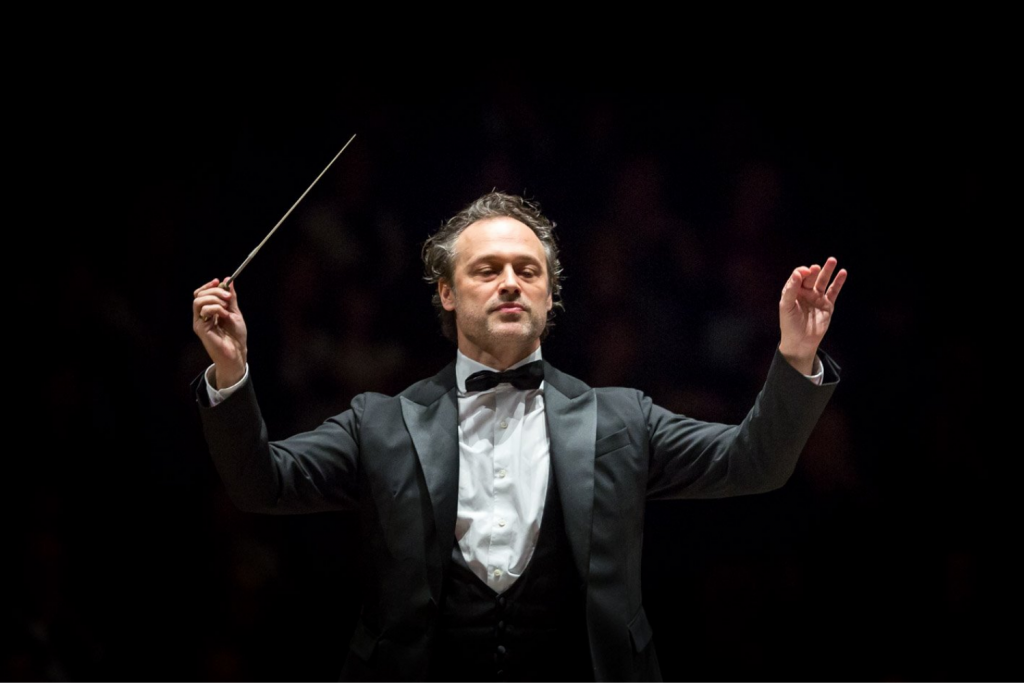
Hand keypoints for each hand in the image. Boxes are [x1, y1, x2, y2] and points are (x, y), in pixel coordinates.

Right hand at [192, 278, 247, 387]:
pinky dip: (216, 308)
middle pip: (198, 295)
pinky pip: (204, 310)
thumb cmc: (236, 335)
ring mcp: (199, 322)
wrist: (238, 352)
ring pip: (198, 301)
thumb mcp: (235, 312)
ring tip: (226, 307)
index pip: (201, 294)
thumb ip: (231, 298)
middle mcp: (201, 316)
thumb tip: (228, 281)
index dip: (208, 286)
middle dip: (214, 291)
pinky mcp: (200, 327)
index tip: (219, 281)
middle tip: (227, 296)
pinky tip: (224, 315)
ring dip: (214, 299)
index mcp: (209, 311)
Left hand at [778, 257, 846, 373]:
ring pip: (823, 281)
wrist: (800, 342)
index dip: (801, 273)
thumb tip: (797, 273)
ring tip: (832, 260)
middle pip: (811, 277)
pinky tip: (842, 273)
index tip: (804, 273)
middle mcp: (805, 293)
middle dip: (814, 271)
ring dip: (828, 271)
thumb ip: (791, 289)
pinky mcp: (827, 305)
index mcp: (793, 292)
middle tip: (815, 268)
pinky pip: (834, 291)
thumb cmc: (789, 324)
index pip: (798, 277)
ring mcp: (817, 298)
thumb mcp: (786, 306)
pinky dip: (838, 282)